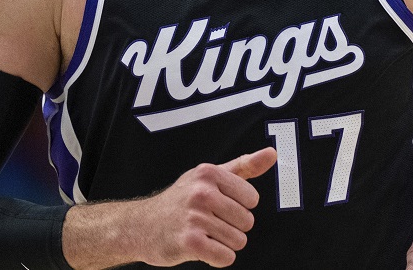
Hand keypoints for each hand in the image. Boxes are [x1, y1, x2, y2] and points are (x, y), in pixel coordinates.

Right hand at [132, 147, 277, 267]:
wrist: (142, 225)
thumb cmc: (180, 201)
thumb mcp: (208, 177)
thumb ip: (243, 166)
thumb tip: (271, 154)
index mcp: (209, 173)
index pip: (252, 198)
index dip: (239, 207)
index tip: (219, 205)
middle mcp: (201, 192)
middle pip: (247, 221)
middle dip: (232, 227)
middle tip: (209, 222)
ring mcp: (194, 217)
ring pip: (238, 241)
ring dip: (224, 243)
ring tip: (204, 234)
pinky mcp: (190, 242)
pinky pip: (225, 257)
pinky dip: (217, 257)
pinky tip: (202, 247)